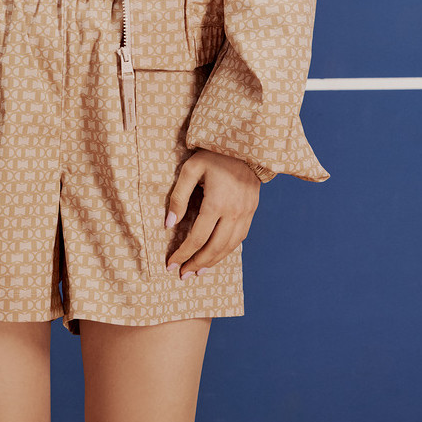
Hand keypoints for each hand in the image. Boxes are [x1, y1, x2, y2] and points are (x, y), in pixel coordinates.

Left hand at [165, 148, 259, 277]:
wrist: (246, 146)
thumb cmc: (214, 155)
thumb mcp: (191, 169)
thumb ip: (179, 196)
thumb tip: (169, 224)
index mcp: (216, 203)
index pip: (197, 237)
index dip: (183, 253)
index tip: (170, 264)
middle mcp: (233, 212)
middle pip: (214, 248)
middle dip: (196, 264)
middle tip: (182, 275)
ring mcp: (245, 214)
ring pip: (229, 247)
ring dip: (212, 262)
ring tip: (197, 271)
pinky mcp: (251, 212)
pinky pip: (239, 239)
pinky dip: (226, 251)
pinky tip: (216, 256)